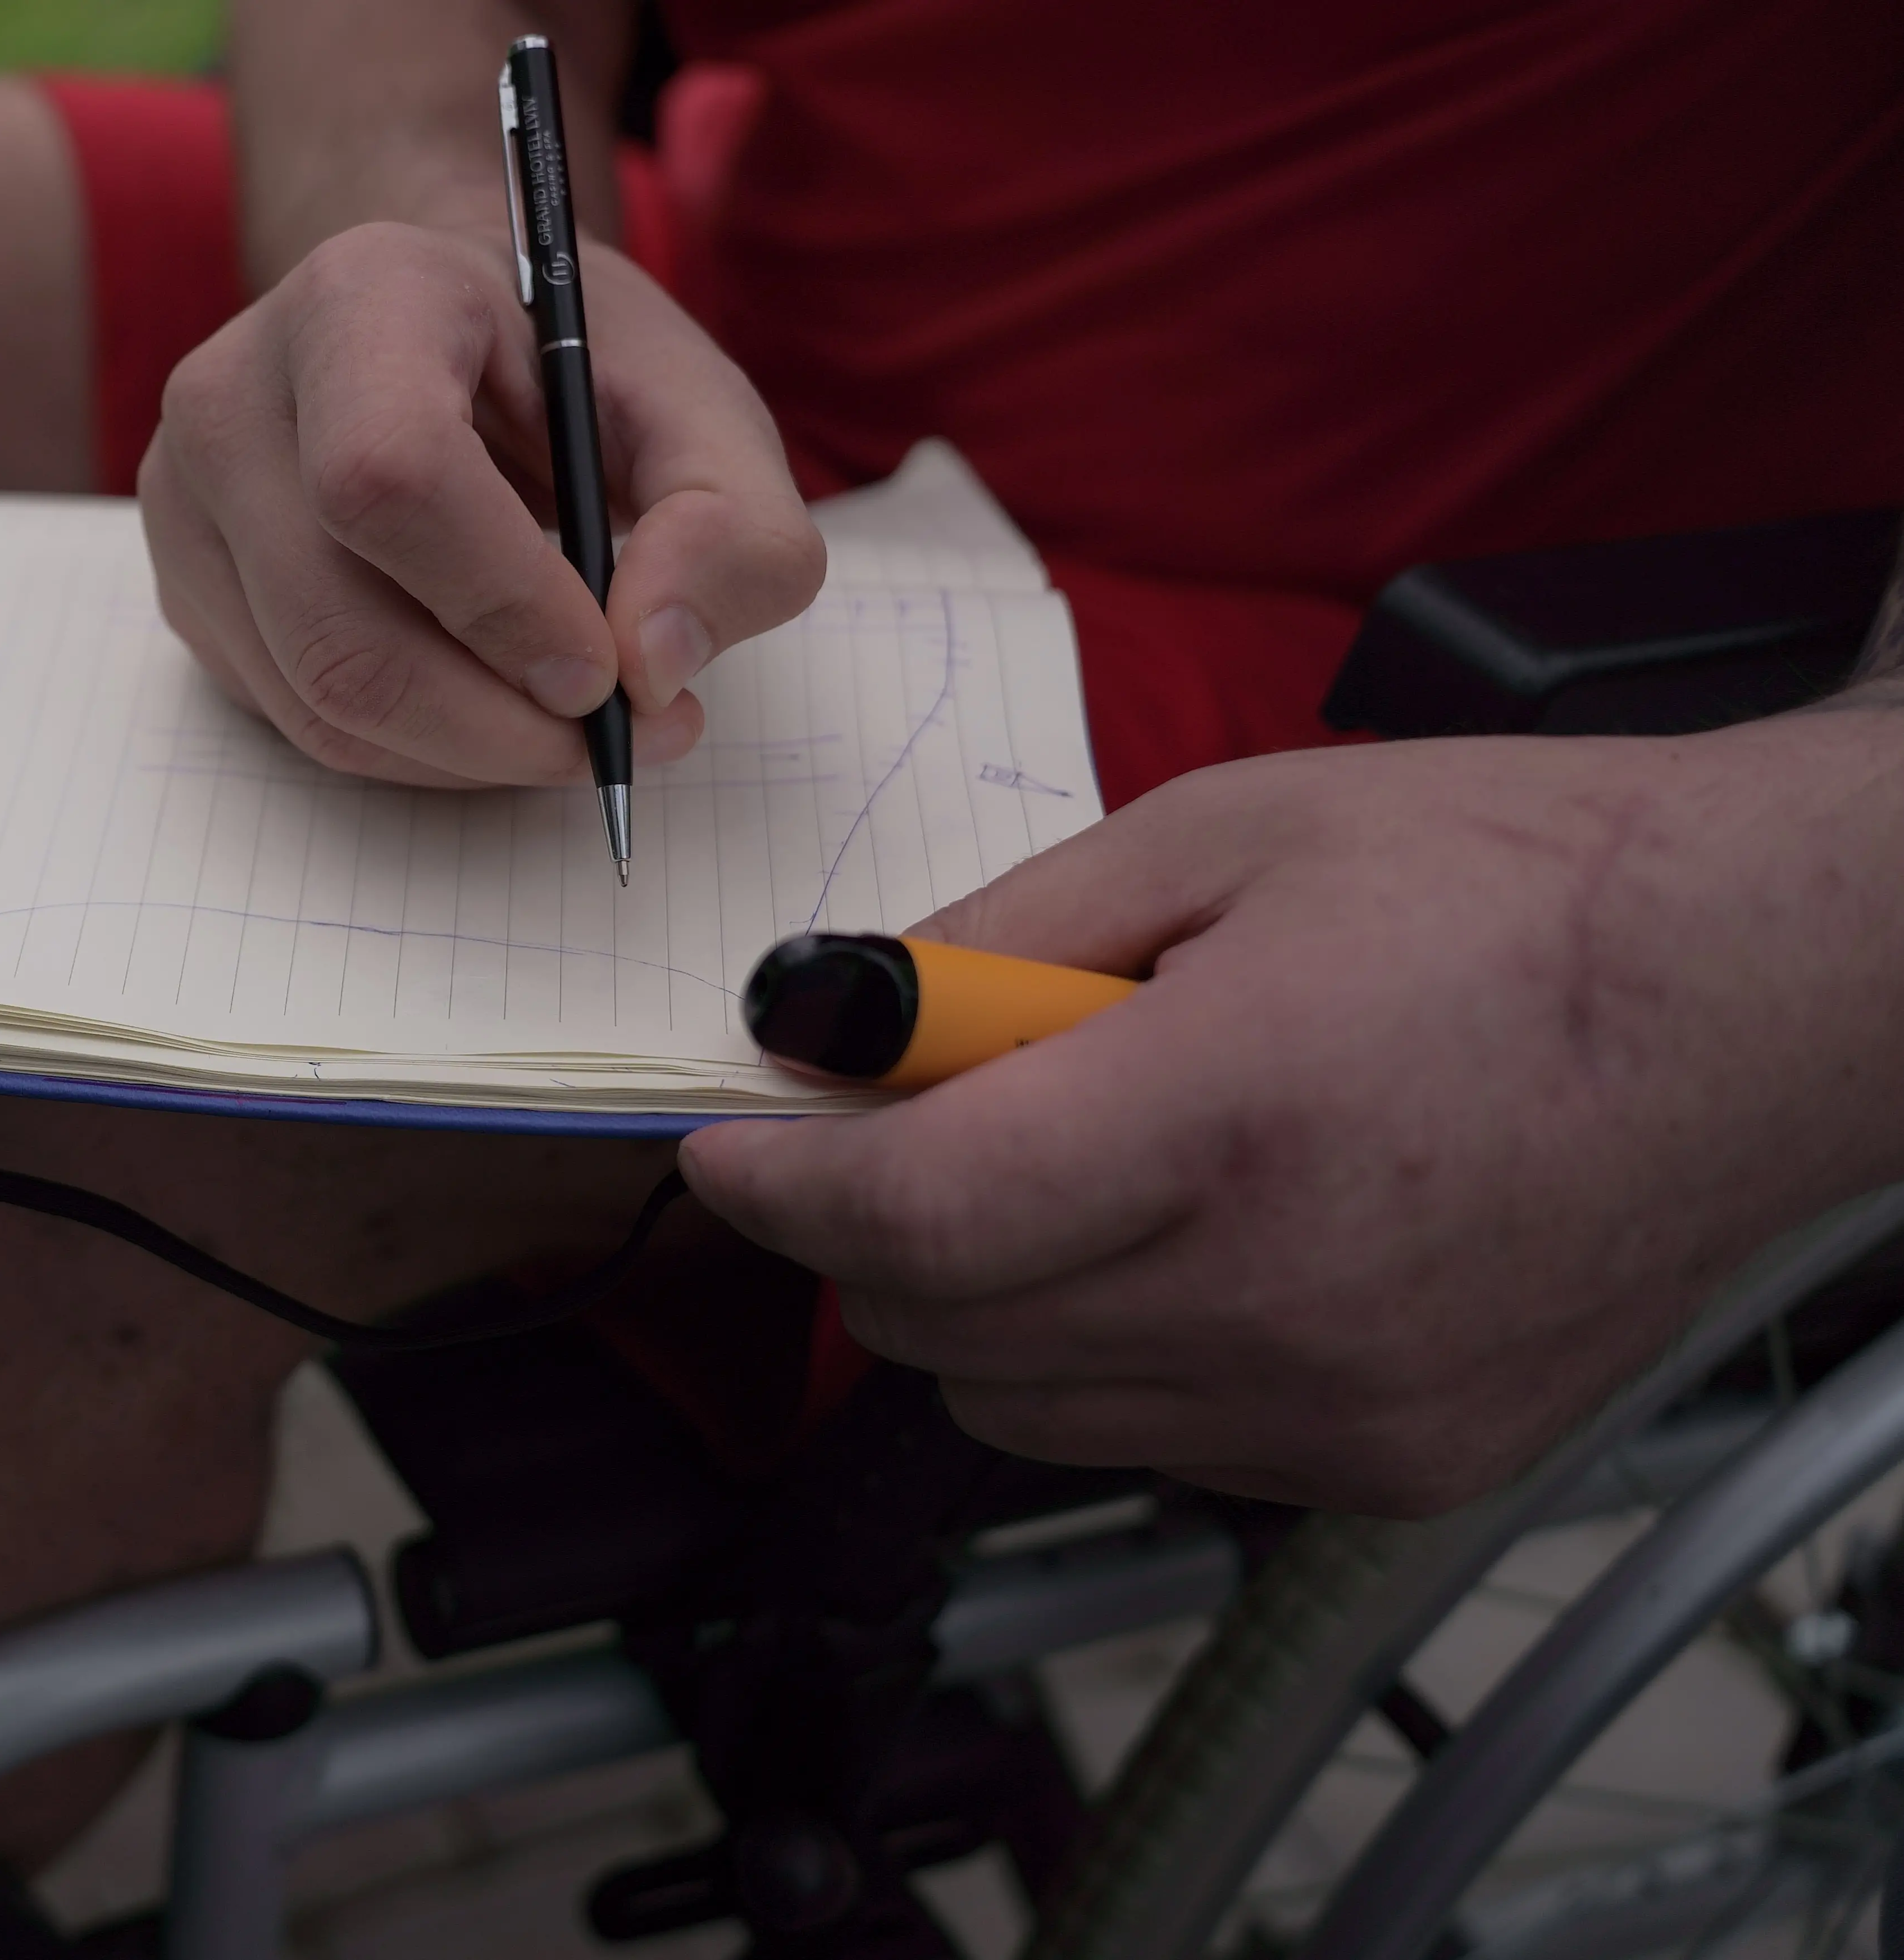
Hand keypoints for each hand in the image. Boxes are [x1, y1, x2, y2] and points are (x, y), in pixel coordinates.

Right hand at [139, 221, 823, 784]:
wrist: (455, 342)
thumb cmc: (575, 373)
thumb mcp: (701, 415)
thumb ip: (733, 530)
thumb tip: (655, 666)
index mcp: (361, 300)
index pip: (389, 476)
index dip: (501, 603)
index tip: (605, 670)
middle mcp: (235, 393)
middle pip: (339, 628)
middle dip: (498, 725)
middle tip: (618, 740)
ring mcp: (190, 500)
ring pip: (317, 701)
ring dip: (468, 754)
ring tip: (573, 726)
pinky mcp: (189, 589)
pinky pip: (300, 721)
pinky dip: (418, 751)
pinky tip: (491, 703)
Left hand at [683, 724, 1903, 1514]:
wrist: (1758, 994)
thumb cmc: (1515, 884)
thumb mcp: (1223, 833)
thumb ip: (998, 941)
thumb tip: (833, 1015)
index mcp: (1230, 1119)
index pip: (916, 1216)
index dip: (778, 1187)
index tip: (724, 1146)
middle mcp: (1283, 1298)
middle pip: (938, 1327)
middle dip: (870, 1228)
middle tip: (904, 1120)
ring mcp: (1340, 1407)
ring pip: (1020, 1407)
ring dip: (985, 1297)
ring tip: (1086, 1165)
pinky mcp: (1388, 1462)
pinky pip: (1148, 1436)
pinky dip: (1111, 1351)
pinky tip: (1198, 1236)